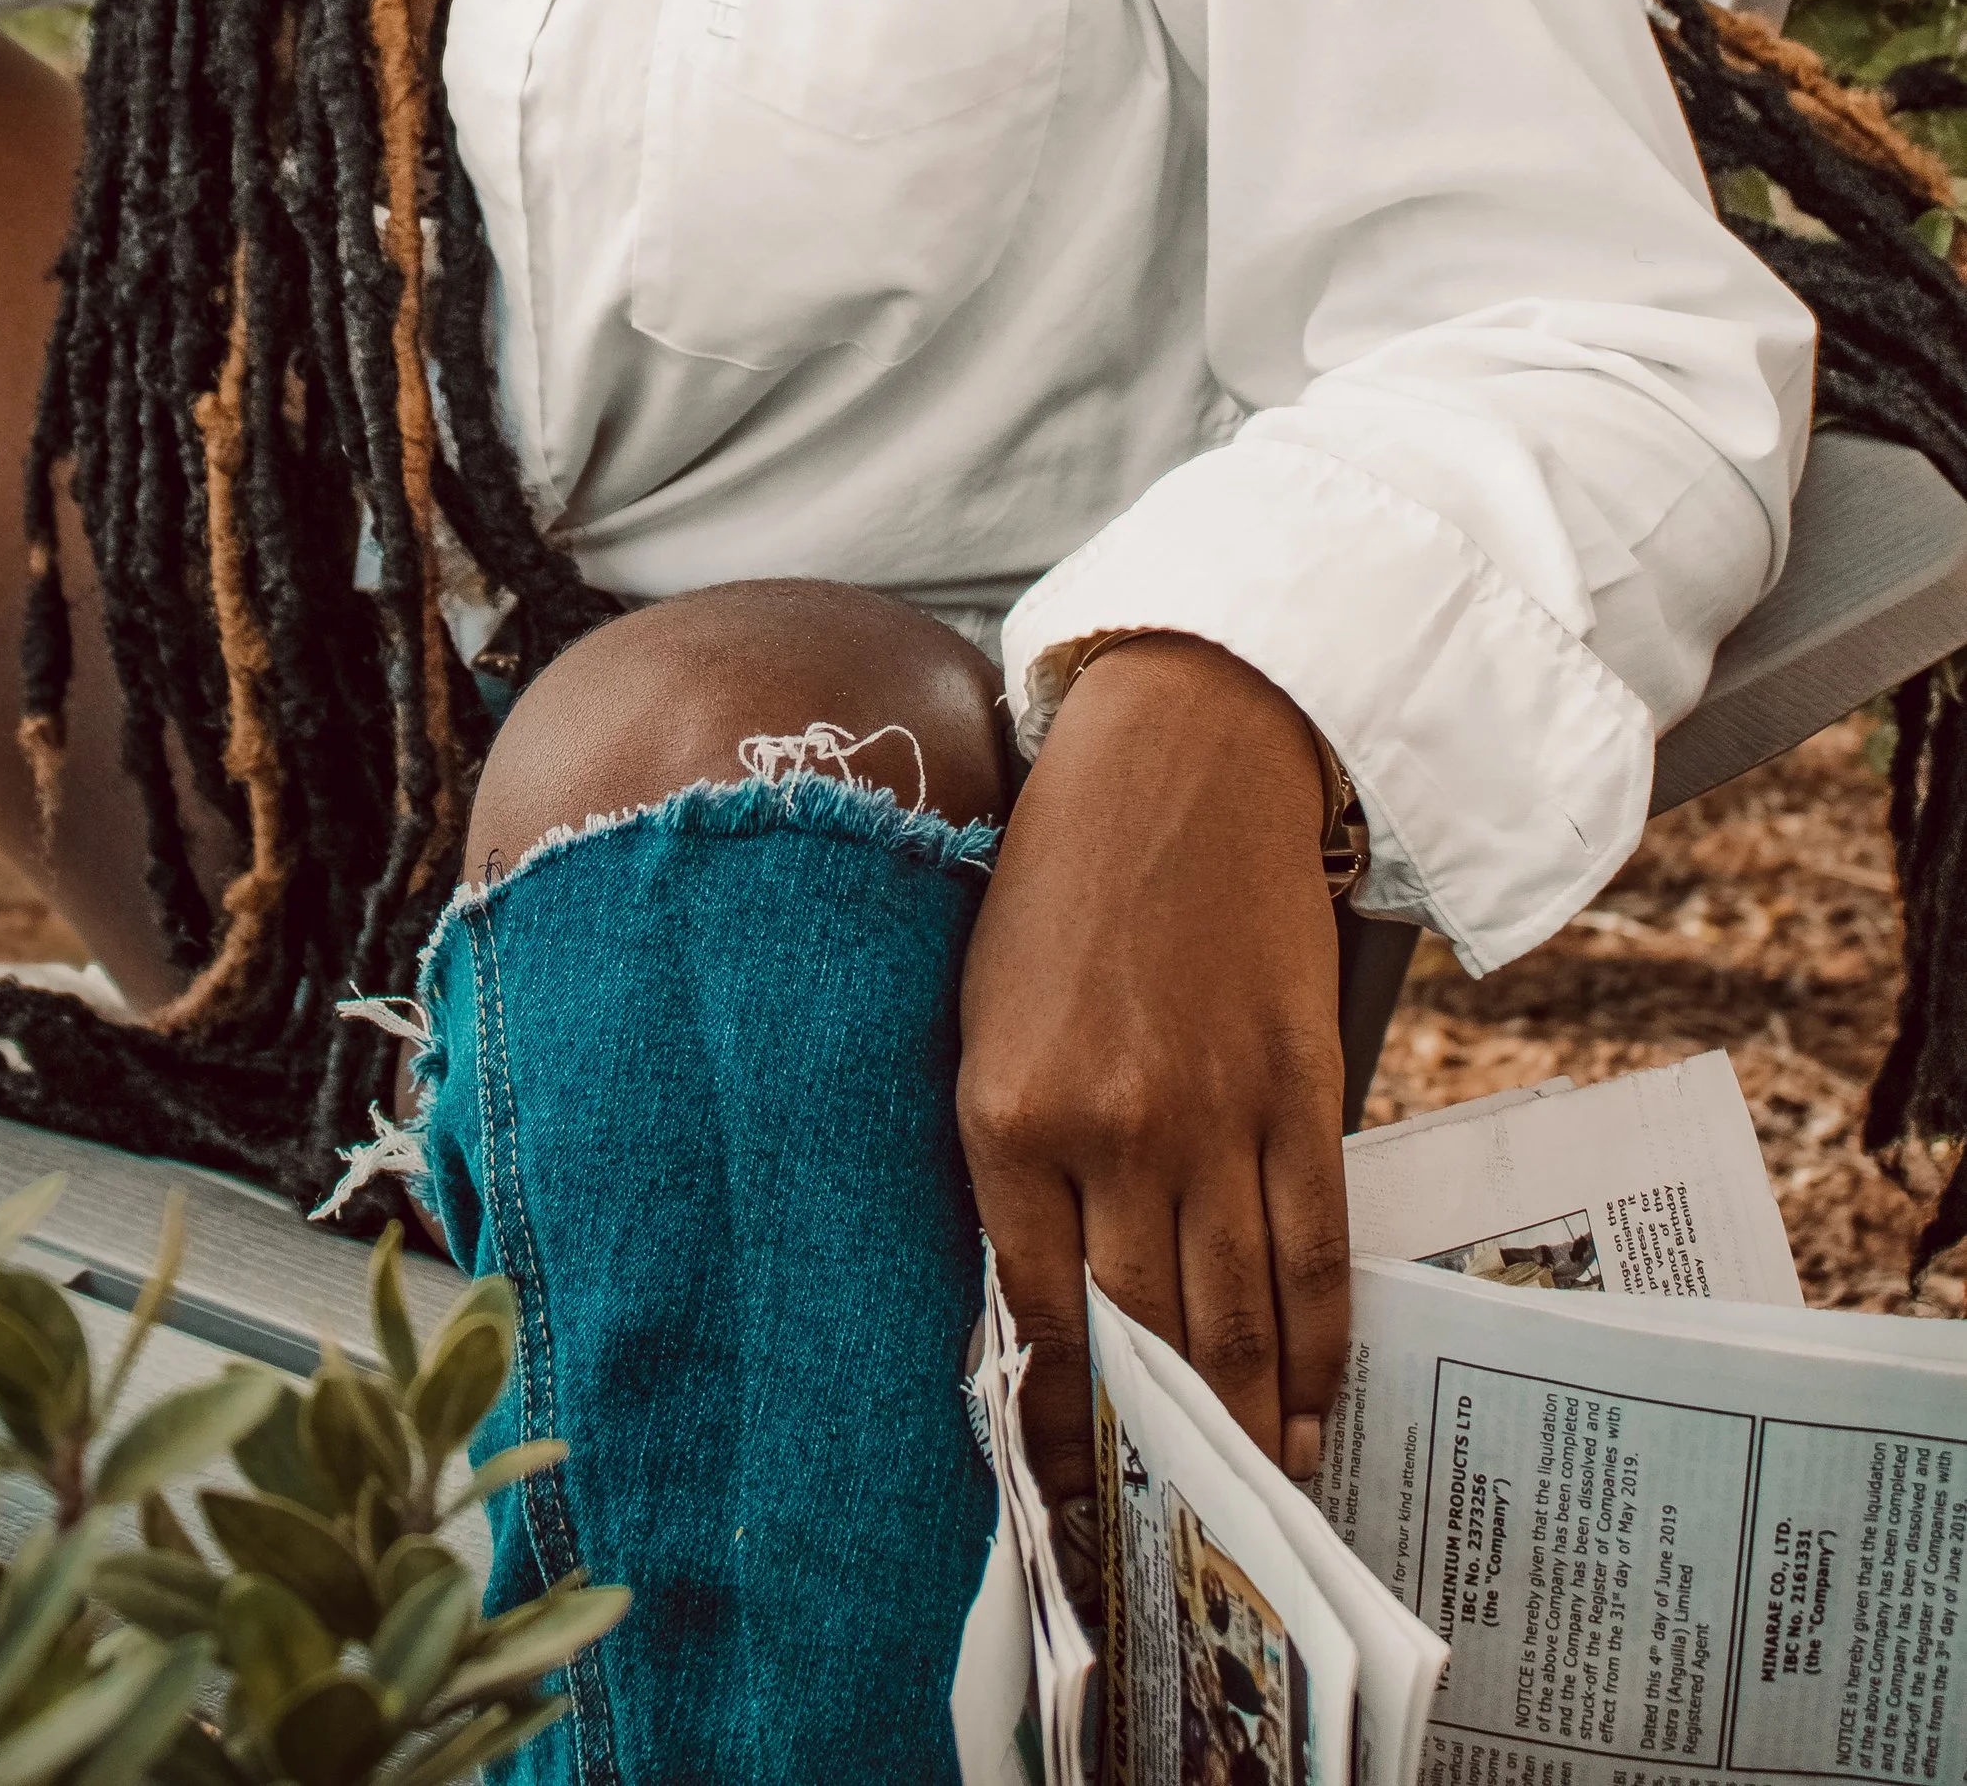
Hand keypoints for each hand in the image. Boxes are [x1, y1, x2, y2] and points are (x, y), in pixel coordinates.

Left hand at [957, 635, 1349, 1511]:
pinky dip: (1317, 1354)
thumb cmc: (1060, 876)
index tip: (1065, 1512)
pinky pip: (1317, 1256)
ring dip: (1243, 1433)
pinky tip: (1306, 1415)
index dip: (1057, 1436)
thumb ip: (1005, 1155)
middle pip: (1143, 1345)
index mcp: (1005, 1114)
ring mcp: (1215, 1115)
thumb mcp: (982, 1010)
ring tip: (1243, 1514)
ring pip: (1240, 1321)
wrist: (1184, 748)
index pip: (1037, 1324)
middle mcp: (1110, 1130)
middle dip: (1152, 1464)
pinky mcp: (1300, 1092)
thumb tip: (1032, 1301)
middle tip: (1158, 1551)